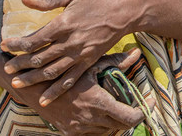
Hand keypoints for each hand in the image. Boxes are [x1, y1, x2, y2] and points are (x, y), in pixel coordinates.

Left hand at [1, 0, 142, 105]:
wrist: (127, 10)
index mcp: (64, 23)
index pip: (35, 39)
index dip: (18, 44)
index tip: (5, 45)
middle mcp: (70, 42)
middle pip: (40, 58)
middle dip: (20, 64)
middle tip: (6, 69)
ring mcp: (80, 54)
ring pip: (52, 72)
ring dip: (33, 79)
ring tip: (17, 83)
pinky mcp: (89, 61)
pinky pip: (70, 80)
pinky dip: (56, 91)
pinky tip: (45, 98)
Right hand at [21, 51, 147, 134]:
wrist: (34, 85)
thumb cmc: (64, 69)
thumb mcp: (91, 64)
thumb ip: (116, 62)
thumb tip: (136, 53)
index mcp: (98, 102)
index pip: (130, 118)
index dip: (143, 112)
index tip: (148, 102)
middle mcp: (90, 119)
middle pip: (121, 126)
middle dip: (131, 116)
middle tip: (137, 104)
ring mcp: (79, 128)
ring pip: (107, 131)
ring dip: (115, 121)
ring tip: (118, 106)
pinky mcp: (69, 132)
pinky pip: (92, 133)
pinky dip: (100, 125)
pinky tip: (100, 112)